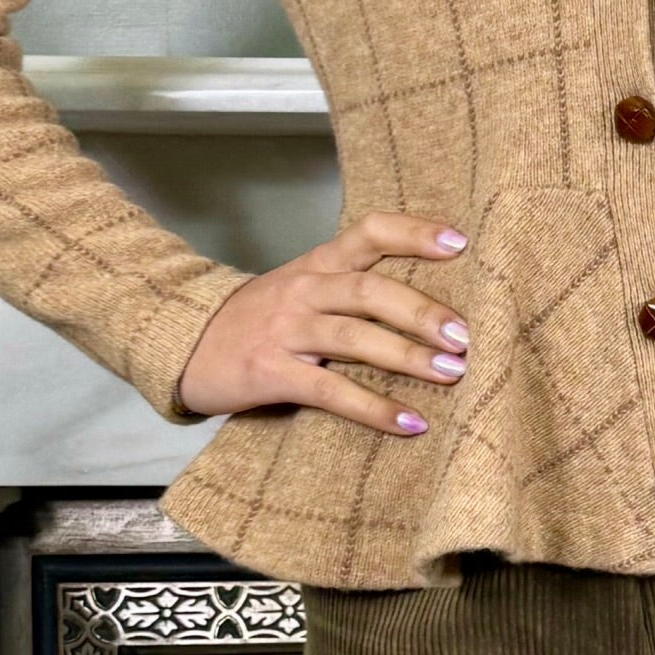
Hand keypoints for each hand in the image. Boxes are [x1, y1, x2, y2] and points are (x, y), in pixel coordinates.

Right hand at [175, 210, 472, 433]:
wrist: (187, 344)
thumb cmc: (263, 318)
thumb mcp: (304, 288)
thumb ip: (352, 287)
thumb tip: (431, 303)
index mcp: (319, 262)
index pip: (370, 231)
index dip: (414, 232)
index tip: (460, 242)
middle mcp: (306, 289)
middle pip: (370, 289)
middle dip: (422, 311)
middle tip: (466, 334)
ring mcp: (287, 330)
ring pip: (355, 337)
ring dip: (408, 356)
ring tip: (453, 373)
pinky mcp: (271, 373)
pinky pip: (330, 391)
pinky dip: (373, 408)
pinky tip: (410, 423)